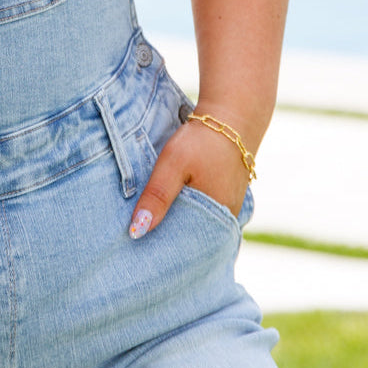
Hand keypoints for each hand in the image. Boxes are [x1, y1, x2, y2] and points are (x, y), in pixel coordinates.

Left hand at [128, 109, 252, 238]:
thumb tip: (136, 232)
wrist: (231, 118)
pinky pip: (204, 213)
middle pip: (191, 239)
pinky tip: (170, 210)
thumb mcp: (173, 165)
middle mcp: (226, 219)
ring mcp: (229, 209)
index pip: (184, 247)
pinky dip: (188, 213)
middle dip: (167, 240)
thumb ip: (157, 197)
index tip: (136, 248)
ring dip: (177, 225)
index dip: (161, 249)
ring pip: (198, 225)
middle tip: (138, 240)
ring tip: (150, 227)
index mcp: (216, 217)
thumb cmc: (202, 141)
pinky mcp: (227, 198)